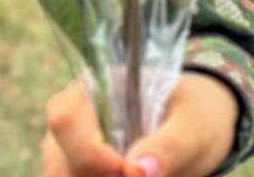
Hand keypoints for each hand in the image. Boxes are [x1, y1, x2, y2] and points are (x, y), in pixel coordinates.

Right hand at [41, 71, 239, 176]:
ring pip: (60, 176)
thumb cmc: (195, 115)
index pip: (67, 120)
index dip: (90, 154)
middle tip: (142, 175)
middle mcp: (70, 114)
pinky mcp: (71, 169)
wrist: (195, 126)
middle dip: (99, 176)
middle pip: (58, 160)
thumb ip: (169, 146)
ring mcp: (64, 146)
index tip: (127, 171)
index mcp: (96, 86)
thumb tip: (137, 171)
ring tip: (142, 173)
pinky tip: (130, 175)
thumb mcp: (195, 126)